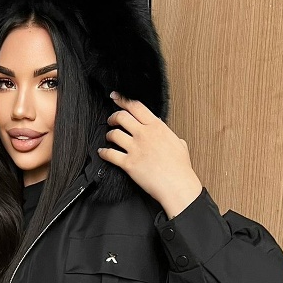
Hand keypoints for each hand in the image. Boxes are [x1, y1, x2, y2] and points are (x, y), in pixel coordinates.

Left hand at [98, 92, 203, 217]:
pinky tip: (102, 152)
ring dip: (109, 134)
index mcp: (157, 126)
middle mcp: (144, 134)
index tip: (115, 97)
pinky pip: (110, 154)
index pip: (136, 106)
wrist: (177, 185)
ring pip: (114, 134)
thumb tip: (163, 130)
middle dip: (113, 117)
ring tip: (109, 137)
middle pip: (121, 117)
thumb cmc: (180, 168)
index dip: (123, 99)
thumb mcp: (178, 143)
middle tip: (111, 120)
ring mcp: (135, 148)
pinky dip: (104, 152)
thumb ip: (167, 134)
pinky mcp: (129, 163)